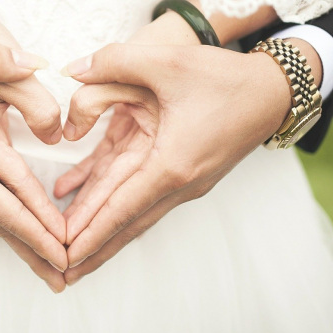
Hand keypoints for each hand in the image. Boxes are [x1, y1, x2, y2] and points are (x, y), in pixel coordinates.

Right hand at [0, 42, 67, 291]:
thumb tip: (37, 62)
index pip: (7, 208)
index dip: (39, 230)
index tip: (66, 253)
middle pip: (3, 226)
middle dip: (36, 251)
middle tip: (68, 277)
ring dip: (22, 241)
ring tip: (49, 263)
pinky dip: (6, 222)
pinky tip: (19, 228)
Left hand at [56, 38, 292, 285]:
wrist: (273, 91)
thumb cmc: (224, 78)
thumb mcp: (166, 61)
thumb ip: (113, 61)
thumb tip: (70, 70)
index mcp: (171, 164)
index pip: (120, 209)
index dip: (88, 233)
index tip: (64, 258)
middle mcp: (178, 183)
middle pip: (125, 224)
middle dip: (91, 248)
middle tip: (59, 272)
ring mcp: (183, 182)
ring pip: (133, 213)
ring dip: (102, 232)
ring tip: (73, 253)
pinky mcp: (183, 173)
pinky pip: (141, 193)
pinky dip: (113, 202)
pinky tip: (83, 196)